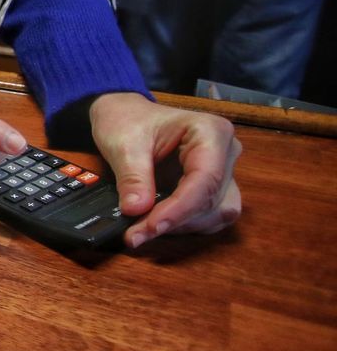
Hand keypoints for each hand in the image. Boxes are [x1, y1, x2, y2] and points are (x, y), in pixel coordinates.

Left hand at [88, 91, 241, 247]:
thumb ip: (132, 177)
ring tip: (144, 230)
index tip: (151, 226)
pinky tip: (156, 225)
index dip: (179, 209)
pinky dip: (184, 225)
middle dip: (176, 220)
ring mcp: (223, 171)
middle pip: (213, 199)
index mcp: (211, 131)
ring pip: (217, 212)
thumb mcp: (123, 144)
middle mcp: (226, 152)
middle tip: (137, 234)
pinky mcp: (214, 188)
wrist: (126, 116)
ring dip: (182, 227)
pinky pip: (209, 215)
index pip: (205, 178)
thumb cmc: (128, 121)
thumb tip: (136, 211)